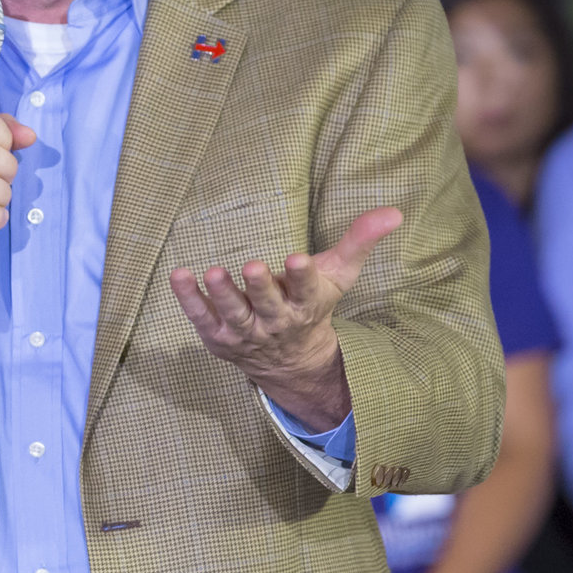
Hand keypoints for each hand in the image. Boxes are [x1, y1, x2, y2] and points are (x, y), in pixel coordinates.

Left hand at [168, 207, 401, 429]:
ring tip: (213, 272)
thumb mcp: (338, 275)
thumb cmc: (312, 306)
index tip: (298, 259)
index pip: (307, 291)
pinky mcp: (218, 337)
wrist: (289, 361)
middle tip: (251, 267)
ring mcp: (245, 333)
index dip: (302, 277)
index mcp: (307, 306)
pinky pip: (201, 317)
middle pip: (268, 305)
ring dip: (222, 295)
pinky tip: (178, 275)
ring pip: (233, 315)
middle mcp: (277, 323)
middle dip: (260, 288)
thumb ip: (360, 241)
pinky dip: (188, 299)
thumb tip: (394, 211)